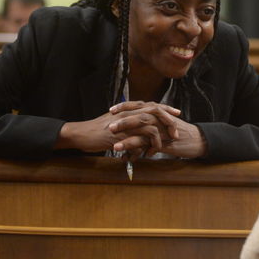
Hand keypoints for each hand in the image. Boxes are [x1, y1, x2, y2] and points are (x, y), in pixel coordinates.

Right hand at [55, 102, 180, 155]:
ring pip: (151, 124)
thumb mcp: (115, 124)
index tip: (177, 113)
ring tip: (163, 147)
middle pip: (155, 110)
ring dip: (160, 137)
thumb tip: (139, 132)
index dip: (165, 108)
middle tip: (176, 132)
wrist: (82, 134)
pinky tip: (149, 154)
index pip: (151, 104)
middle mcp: (129, 112)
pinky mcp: (122, 133)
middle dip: (169, 120)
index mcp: (129, 109)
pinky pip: (141, 138)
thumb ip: (128, 124)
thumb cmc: (97, 131)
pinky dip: (148, 146)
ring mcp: (126, 122)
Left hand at [114, 107, 207, 159]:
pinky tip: (128, 156)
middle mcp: (159, 118)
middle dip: (122, 119)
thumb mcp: (164, 125)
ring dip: (127, 135)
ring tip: (113, 142)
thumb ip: (151, 123)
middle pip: (138, 114)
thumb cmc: (179, 133)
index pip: (138, 105)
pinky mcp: (165, 141)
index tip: (110, 110)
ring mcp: (162, 128)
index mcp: (157, 112)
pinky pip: (149, 144)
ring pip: (142, 128)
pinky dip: (138, 149)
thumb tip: (136, 126)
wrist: (197, 140)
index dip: (124, 106)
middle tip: (108, 125)